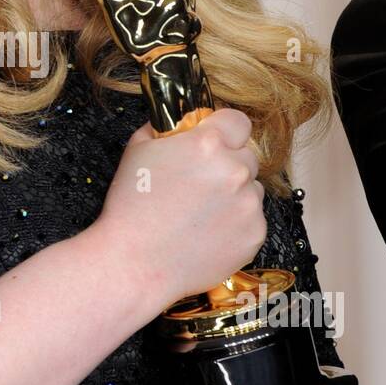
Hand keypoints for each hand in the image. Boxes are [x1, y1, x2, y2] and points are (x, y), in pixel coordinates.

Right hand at [92, 109, 267, 324]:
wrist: (135, 263)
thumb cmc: (131, 208)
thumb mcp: (138, 151)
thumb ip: (166, 129)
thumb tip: (182, 122)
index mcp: (207, 144)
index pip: (237, 121)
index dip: (224, 130)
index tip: (215, 141)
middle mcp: (234, 171)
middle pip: (246, 155)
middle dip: (228, 164)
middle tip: (200, 184)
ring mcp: (248, 205)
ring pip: (251, 189)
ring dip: (233, 194)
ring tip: (200, 213)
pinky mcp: (254, 235)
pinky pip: (253, 219)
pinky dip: (236, 223)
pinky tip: (206, 232)